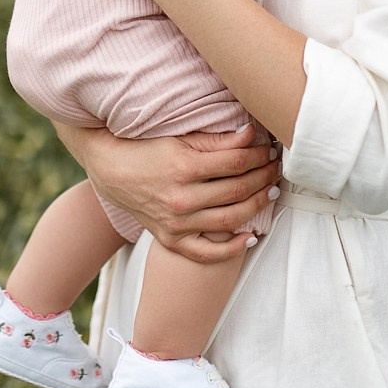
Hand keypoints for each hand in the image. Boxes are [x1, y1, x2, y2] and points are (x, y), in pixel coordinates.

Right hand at [55, 121, 281, 263]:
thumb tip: (251, 134)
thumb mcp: (179, 139)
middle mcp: (181, 199)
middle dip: (263, 177)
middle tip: (275, 169)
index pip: (236, 163)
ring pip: (230, 219)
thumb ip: (216, 140)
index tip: (269, 150)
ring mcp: (176, 223)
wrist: (111, 171)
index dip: (258, 156)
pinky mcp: (170, 240)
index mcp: (183, 168)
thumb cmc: (147, 149)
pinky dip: (232, 249)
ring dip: (257, 205)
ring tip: (269, 192)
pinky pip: (207, 252)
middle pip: (237, 190)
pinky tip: (251, 236)